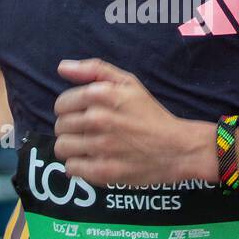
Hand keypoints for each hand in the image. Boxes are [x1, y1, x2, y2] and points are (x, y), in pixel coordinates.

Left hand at [54, 57, 210, 184]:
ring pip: (62, 148)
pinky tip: (94, 161)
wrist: (177, 148)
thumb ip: (94, 70)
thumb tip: (62, 67)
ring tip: (90, 148)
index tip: (84, 115)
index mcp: (101, 94)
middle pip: (60, 126)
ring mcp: (100, 146)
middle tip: (91, 133)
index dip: (70, 110)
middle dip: (72, 129)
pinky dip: (80, 167)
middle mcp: (98, 119)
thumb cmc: (150, 115)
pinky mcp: (103, 171)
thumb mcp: (128, 83)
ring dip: (73, 149)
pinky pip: (72, 168)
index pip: (61, 104)